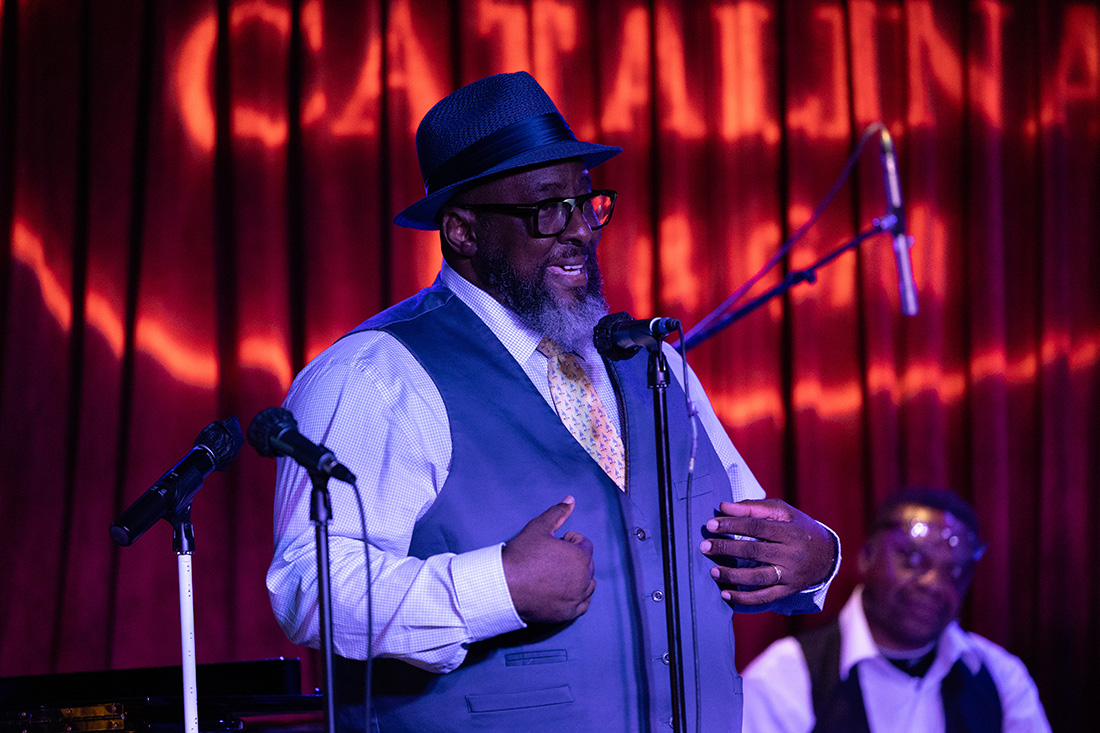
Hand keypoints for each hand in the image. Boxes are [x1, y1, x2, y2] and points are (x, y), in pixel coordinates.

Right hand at [502, 496, 595, 622]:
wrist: (503, 587)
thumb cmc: (520, 557)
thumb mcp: (538, 528)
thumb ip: (557, 513)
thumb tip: (570, 499)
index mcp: (580, 557)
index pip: (584, 545)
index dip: (568, 542)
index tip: (552, 546)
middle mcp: (584, 579)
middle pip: (586, 564)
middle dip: (572, 560)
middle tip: (549, 560)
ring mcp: (577, 598)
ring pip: (586, 584)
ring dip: (576, 578)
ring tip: (553, 575)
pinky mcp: (568, 614)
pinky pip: (582, 604)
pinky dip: (575, 597)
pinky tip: (560, 591)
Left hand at [699, 499, 835, 606]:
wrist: (827, 555)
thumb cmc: (798, 528)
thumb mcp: (783, 512)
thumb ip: (754, 508)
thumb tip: (724, 507)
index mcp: (790, 531)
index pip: (756, 526)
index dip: (732, 525)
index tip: (711, 525)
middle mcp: (792, 554)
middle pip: (754, 551)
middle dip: (727, 548)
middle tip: (704, 546)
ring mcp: (790, 575)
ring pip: (758, 577)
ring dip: (732, 575)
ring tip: (712, 570)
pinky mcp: (788, 591)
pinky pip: (764, 598)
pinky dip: (744, 598)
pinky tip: (725, 594)